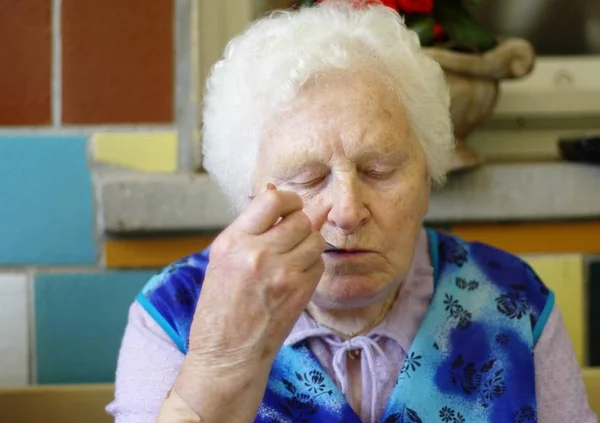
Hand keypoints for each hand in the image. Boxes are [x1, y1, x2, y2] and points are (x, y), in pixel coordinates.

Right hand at [173, 185, 325, 421]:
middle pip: (300, 218)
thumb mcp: (223, 260)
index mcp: (232, 241)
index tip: (290, 207)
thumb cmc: (219, 309)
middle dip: (300, 225)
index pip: (273, 199)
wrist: (226, 355)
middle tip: (290, 239)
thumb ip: (252, 227)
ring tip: (291, 259)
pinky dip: (312, 266)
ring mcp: (281, 273)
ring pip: (315, 239)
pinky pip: (319, 264)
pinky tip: (295, 277)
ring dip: (308, 245)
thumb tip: (278, 192)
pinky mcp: (299, 292)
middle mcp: (257, 253)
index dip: (288, 199)